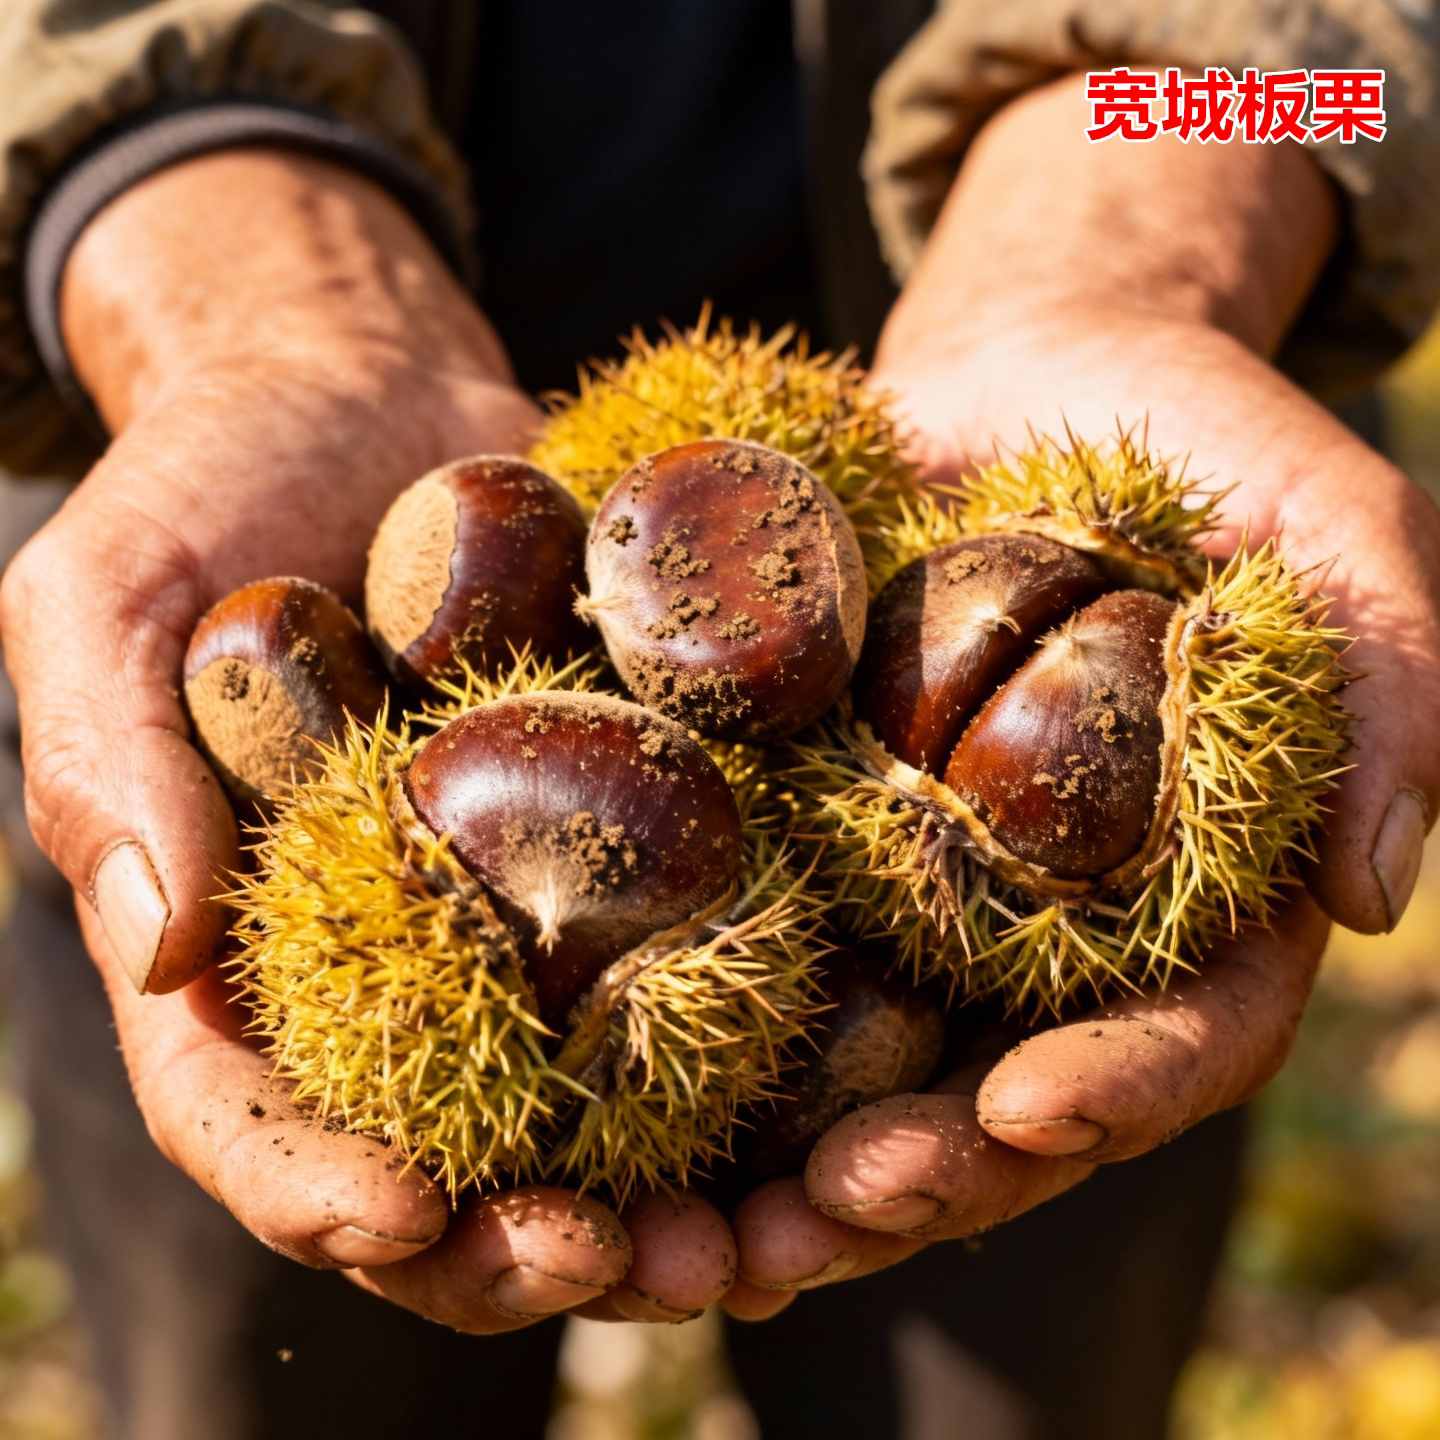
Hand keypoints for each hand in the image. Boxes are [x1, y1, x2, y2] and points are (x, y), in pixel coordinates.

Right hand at [1, 149, 736, 1328]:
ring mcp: (516, 897)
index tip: (402, 1220)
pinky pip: (690, 939)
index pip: (248, 1112)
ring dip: (669, 1183)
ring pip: (587, 1091)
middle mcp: (391, 950)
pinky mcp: (626, 824)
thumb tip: (157, 950)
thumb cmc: (210, 482)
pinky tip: (839, 1070)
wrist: (366, 386)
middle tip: (633, 1271)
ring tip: (754, 1230)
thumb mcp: (111, 603)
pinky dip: (756, 1021)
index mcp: (242, 937)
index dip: (312, 1190)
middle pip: (444, 1148)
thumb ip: (113, 767)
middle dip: (526, 1241)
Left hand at [724, 73, 1439, 1310]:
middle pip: (1006, 1091)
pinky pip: (765, 941)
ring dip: (800, 1160)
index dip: (1118, 1089)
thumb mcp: (1331, 530)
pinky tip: (628, 1108)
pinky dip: (708, 1033)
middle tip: (831, 1216)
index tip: (1026, 1114)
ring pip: (872, 1063)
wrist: (1034, 360)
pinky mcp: (818, 822)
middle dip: (930, 1169)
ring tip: (721, 1232)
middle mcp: (1056, 915)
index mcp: (1193, 888)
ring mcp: (928, 878)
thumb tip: (1376, 894)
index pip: (1183, 1034)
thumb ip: (1388, 691)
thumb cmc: (1205, 432)